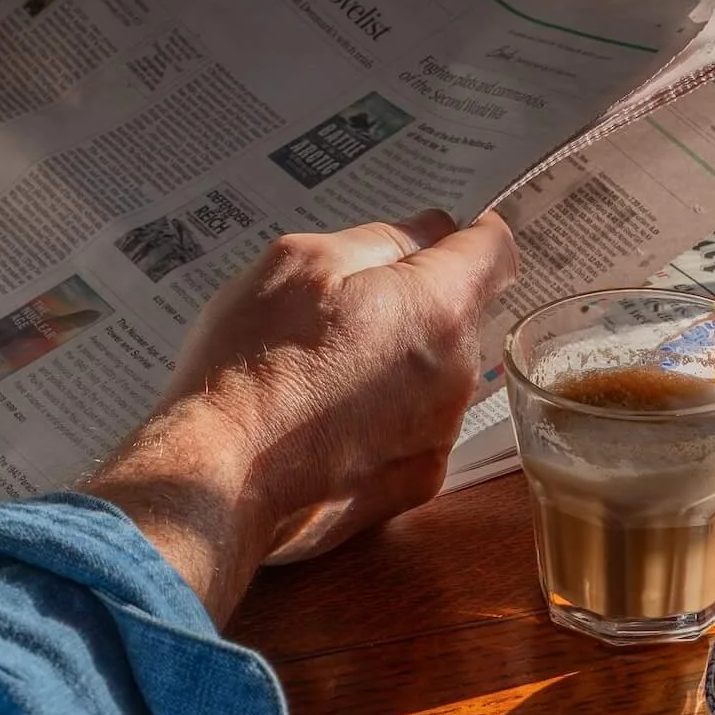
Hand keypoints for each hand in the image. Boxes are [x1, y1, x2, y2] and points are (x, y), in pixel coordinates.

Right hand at [84, 211, 516, 622]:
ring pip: (439, 371)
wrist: (220, 478)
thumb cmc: (253, 363)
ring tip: (327, 363)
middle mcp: (458, 375)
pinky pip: (417, 424)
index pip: (494, 250)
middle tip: (349, 300)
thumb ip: (381, 240)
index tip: (437, 234)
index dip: (468, 233)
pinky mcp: (415, 482)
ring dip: (403, 357)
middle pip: (463, 312)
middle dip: (421, 297)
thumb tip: (428, 232)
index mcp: (439, 307)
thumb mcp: (304, 262)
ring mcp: (439, 434)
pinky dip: (388, 413)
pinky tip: (328, 414)